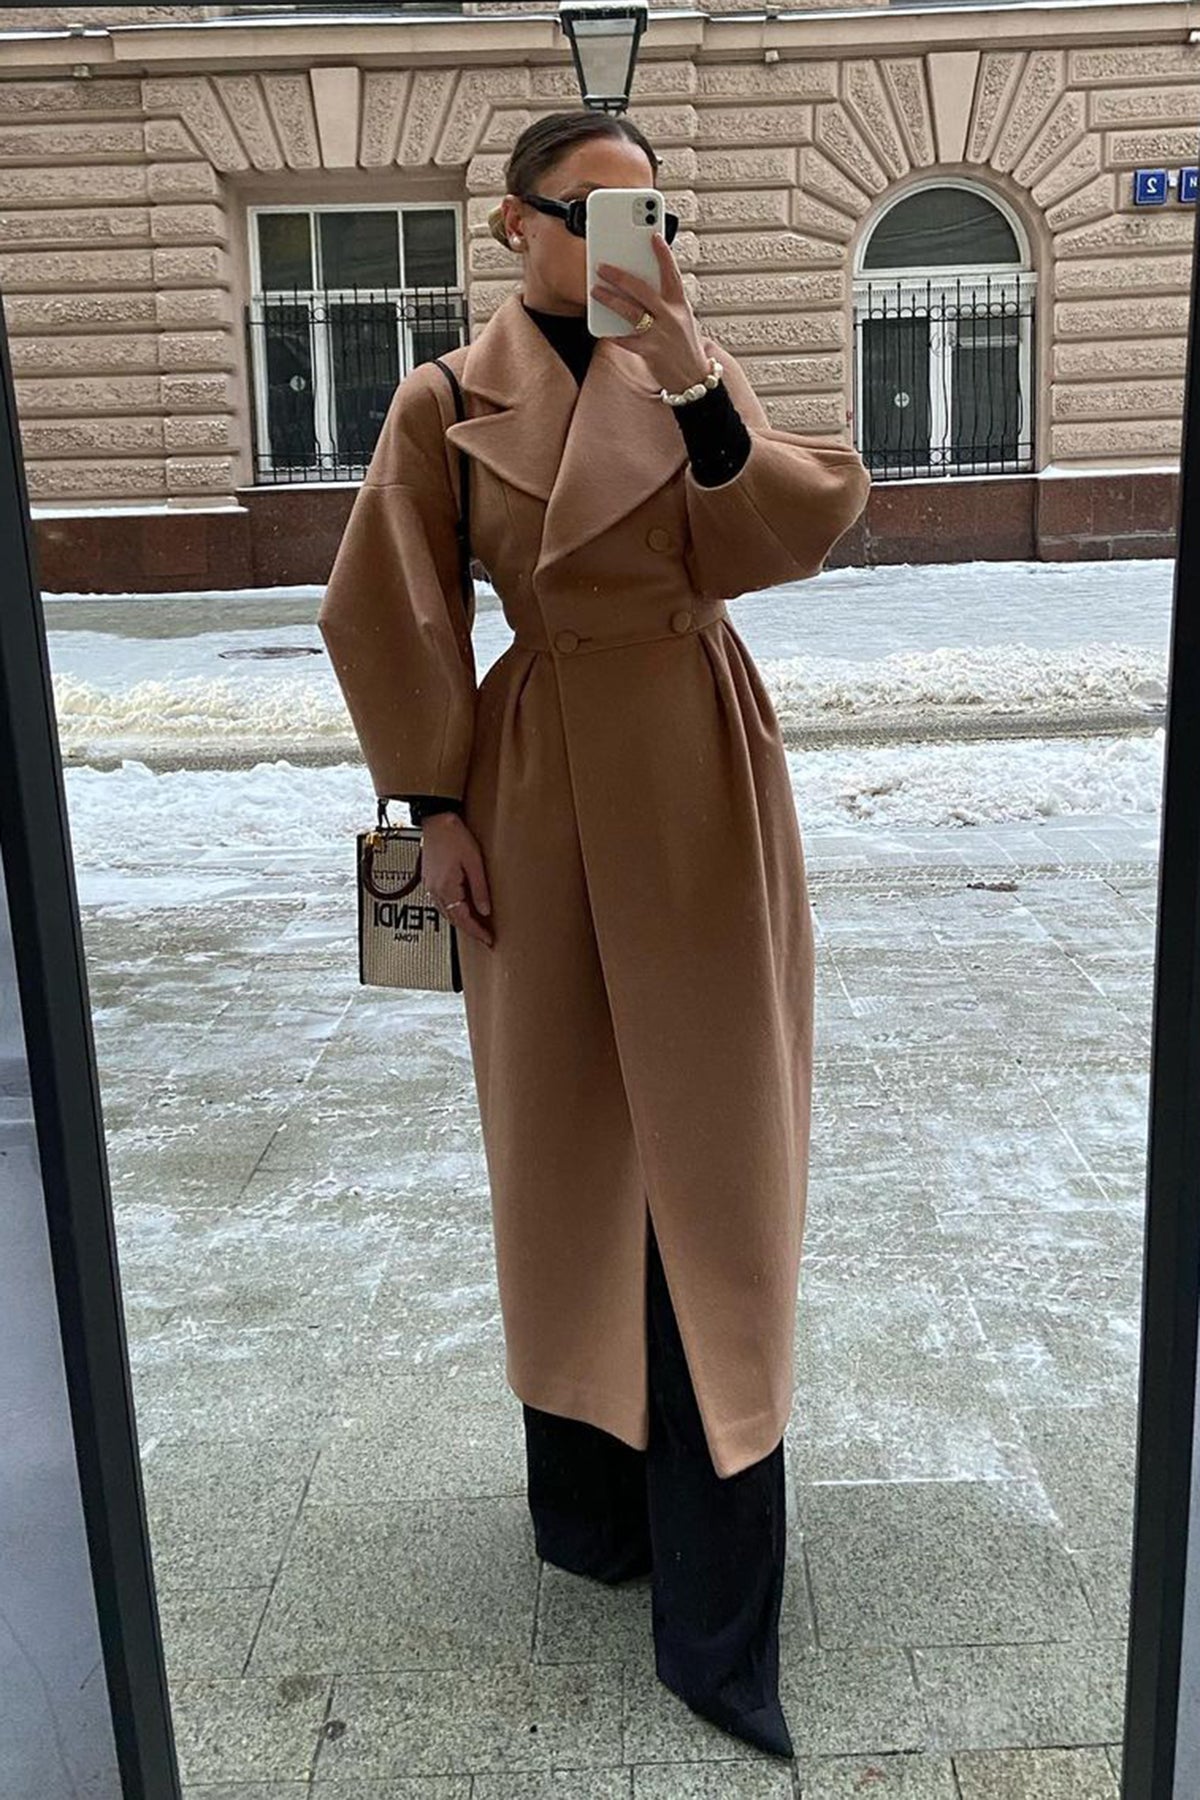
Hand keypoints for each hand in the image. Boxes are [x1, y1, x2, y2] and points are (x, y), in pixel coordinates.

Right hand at [422, 813, 492, 947]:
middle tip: (485, 937)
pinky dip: (452, 910)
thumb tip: (485, 910)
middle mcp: (435, 890)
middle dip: (469, 930)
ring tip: (476, 926)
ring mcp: (430, 885)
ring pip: (446, 912)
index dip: (476, 931)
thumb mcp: (474, 862)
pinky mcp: (429, 879)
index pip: (462, 918)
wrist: (436, 820)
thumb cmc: (454, 836)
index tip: (488, 939)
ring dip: (460, 921)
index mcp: (446, 888)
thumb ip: (480, 888)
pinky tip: (461, 909)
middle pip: (453, 919)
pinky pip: (441, 902)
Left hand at [591, 233, 709, 395]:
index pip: (671, 274)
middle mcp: (671, 316)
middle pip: (642, 290)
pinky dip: (613, 333)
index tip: (653, 236)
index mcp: (680, 304)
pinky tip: (602, 327)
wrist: (693, 378)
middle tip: (602, 266)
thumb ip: (665, 301)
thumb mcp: (681, 318)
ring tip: (595, 291)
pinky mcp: (650, 352)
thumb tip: (641, 284)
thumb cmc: (683, 345)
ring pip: (631, 312)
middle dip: (620, 276)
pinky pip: (626, 339)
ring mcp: (660, 335)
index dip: (663, 254)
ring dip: (610, 300)